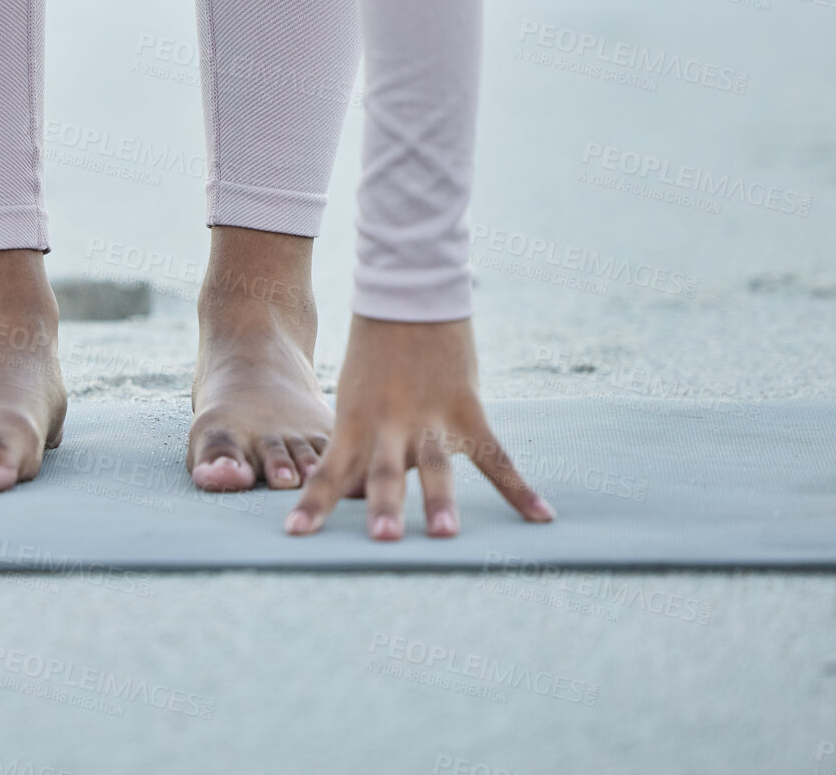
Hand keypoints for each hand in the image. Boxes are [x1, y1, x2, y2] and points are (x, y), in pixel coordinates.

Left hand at [285, 316, 553, 539]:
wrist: (408, 295)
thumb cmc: (375, 353)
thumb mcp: (356, 396)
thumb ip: (359, 442)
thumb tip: (349, 490)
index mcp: (354, 423)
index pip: (331, 471)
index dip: (313, 503)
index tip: (294, 534)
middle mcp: (390, 426)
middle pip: (384, 471)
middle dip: (383, 505)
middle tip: (382, 539)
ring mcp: (430, 418)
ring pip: (435, 465)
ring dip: (441, 500)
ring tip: (445, 535)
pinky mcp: (466, 410)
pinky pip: (496, 456)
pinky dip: (520, 489)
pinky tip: (541, 518)